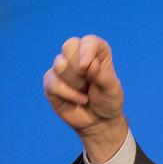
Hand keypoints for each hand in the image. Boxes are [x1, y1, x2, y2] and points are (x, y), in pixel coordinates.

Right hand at [43, 35, 127, 162]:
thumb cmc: (108, 101)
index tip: (87, 67)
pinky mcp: (51, 82)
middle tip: (88, 81)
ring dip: (75, 83)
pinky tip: (78, 99)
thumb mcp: (111, 89)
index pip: (88, 41)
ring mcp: (62, 68)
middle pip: (69, 45)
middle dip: (78, 66)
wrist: (99, 122)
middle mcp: (78, 55)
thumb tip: (89, 63)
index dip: (86, 51)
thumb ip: (102, 75)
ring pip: (60, 64)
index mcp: (97, 52)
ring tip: (85, 91)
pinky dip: (67, 94)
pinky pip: (52, 82)